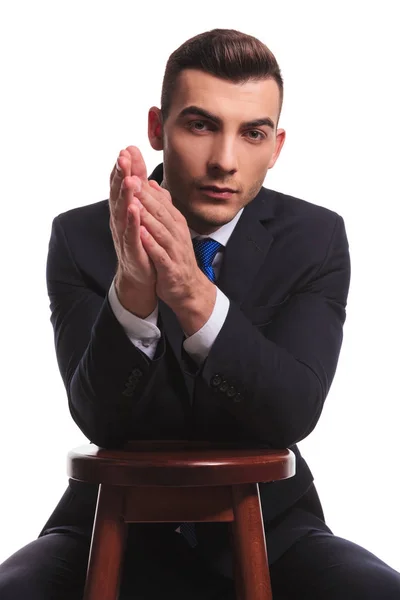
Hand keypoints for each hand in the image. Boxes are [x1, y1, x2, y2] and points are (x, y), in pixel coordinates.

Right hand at [109, 146, 156, 315]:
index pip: (123, 184)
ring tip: (128, 178)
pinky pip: (130, 233)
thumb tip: (141, 174)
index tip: (128, 148)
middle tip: (123, 156)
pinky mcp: (131, 249)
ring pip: (122, 211)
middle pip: (119, 193)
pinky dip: (132, 221)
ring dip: (125, 194)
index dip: (125, 167)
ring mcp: (124, 234)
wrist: (142, 275)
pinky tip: (134, 209)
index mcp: (124, 210)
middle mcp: (120, 219)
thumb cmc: (142, 243)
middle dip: (120, 174)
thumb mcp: (144, 215)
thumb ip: (144, 196)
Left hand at [134, 180, 215, 333]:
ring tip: (133, 203)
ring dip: (147, 217)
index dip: (144, 185)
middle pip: (160, 211)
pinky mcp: (170, 267)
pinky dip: (151, 243)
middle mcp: (176, 233)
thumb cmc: (175, 255)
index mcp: (174, 222)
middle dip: (145, 195)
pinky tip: (141, 234)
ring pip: (160, 230)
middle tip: (130, 178)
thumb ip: (162, 205)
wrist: (188, 287)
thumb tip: (152, 183)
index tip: (131, 169)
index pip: (158, 200)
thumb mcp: (170, 227)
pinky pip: (160, 253)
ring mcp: (174, 250)